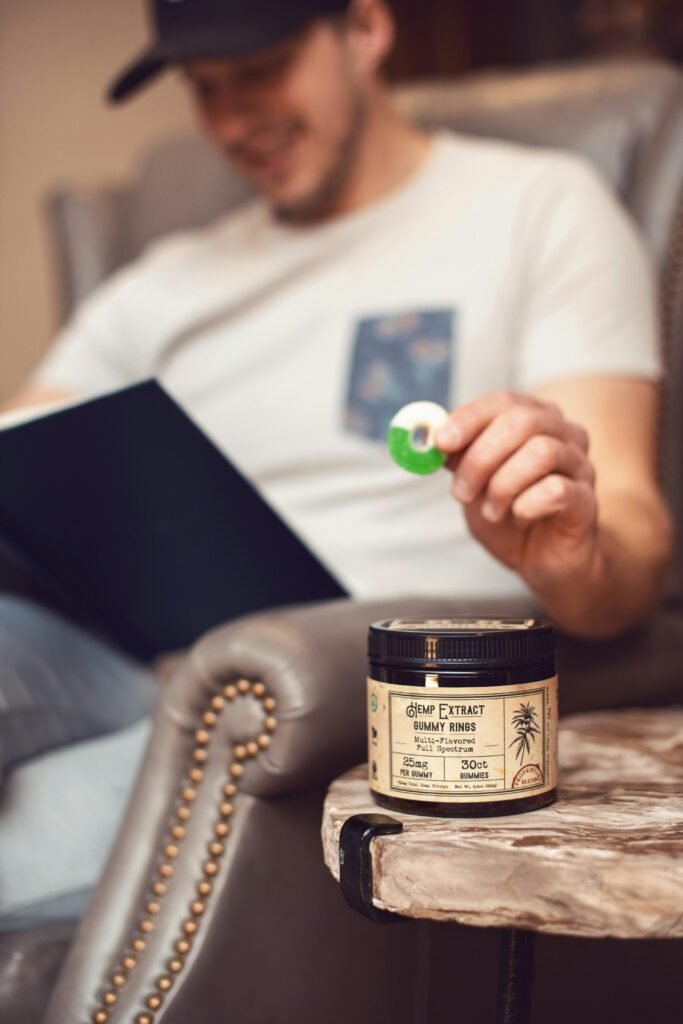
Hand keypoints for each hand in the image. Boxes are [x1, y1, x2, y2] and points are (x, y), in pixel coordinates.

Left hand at [435, 390, 598, 587]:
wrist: (541, 559)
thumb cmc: (507, 514)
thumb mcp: (472, 483)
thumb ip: (456, 458)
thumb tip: (430, 439)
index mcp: (535, 419)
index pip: (504, 401)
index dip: (468, 419)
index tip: (440, 442)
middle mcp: (563, 434)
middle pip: (522, 422)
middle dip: (480, 458)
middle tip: (461, 491)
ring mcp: (580, 465)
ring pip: (541, 452)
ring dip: (502, 486)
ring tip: (492, 510)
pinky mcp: (587, 500)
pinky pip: (556, 490)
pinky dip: (526, 505)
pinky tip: (519, 518)